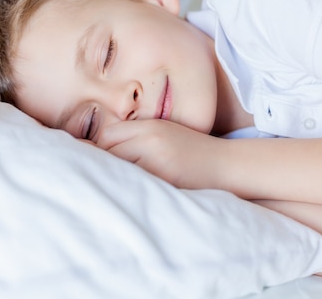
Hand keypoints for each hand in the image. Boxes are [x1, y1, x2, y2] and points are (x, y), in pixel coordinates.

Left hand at [95, 119, 225, 188]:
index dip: (98, 149)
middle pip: (108, 151)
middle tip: (101, 177)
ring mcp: (158, 161)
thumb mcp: (164, 134)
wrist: (226, 166)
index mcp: (150, 127)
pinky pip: (134, 186)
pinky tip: (133, 195)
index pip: (107, 135)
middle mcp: (152, 140)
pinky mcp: (165, 181)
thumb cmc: (193, 151)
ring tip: (116, 187)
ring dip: (114, 179)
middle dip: (102, 165)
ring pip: (118, 169)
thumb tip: (94, 151)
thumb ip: (134, 138)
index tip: (97, 160)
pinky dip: (129, 190)